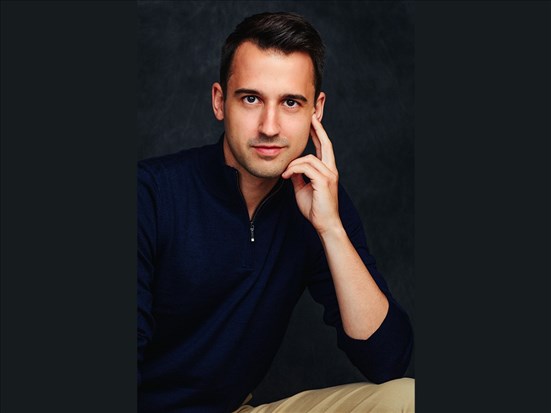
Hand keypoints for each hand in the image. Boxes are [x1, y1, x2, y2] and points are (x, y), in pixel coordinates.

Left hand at [281, 115, 341, 234]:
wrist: (325, 224)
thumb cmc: (315, 209)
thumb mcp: (302, 189)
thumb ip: (298, 176)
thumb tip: (290, 168)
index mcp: (328, 170)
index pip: (324, 147)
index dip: (318, 133)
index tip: (313, 121)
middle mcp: (331, 170)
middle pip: (325, 144)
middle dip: (318, 129)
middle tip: (311, 116)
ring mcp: (329, 175)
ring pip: (308, 158)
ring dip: (293, 164)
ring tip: (284, 174)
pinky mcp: (324, 181)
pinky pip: (306, 167)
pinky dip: (294, 170)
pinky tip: (286, 177)